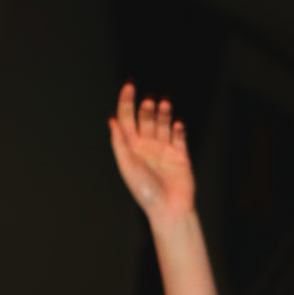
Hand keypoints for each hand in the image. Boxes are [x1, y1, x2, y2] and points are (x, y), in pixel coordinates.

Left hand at [109, 85, 196, 223]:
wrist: (169, 209)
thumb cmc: (145, 191)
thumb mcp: (127, 165)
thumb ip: (119, 142)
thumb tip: (112, 119)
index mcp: (131, 146)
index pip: (127, 117)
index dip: (127, 101)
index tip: (130, 85)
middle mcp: (147, 144)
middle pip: (146, 117)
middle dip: (147, 107)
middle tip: (150, 102)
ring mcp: (164, 148)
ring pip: (163, 122)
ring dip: (164, 112)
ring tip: (165, 104)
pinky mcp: (181, 154)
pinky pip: (179, 136)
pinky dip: (178, 128)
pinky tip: (177, 124)